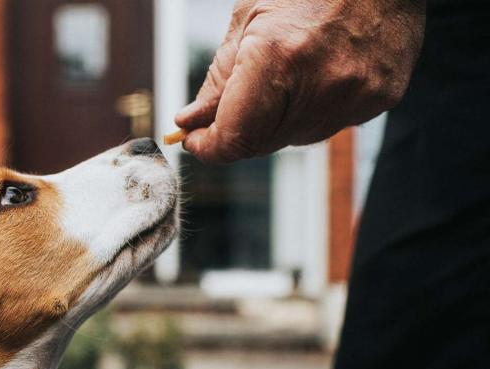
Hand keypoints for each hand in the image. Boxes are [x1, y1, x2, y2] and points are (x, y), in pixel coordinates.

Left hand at [175, 0, 425, 163]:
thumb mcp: (249, 19)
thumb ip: (219, 79)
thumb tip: (191, 123)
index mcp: (278, 57)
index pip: (234, 137)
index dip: (208, 146)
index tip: (194, 139)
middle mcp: (321, 84)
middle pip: (262, 142)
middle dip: (240, 128)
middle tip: (233, 101)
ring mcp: (356, 95)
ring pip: (295, 137)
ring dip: (278, 118)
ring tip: (289, 70)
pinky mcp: (381, 99)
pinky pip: (331, 123)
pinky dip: (314, 108)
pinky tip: (320, 70)